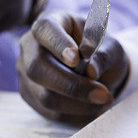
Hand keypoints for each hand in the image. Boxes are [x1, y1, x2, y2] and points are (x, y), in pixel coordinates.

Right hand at [17, 10, 128, 124]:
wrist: (95, 68)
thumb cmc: (101, 50)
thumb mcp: (111, 47)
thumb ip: (104, 55)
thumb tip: (91, 70)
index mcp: (50, 23)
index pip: (45, 30)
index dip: (58, 44)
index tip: (76, 59)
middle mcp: (30, 46)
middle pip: (38, 68)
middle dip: (72, 85)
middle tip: (103, 93)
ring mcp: (26, 73)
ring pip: (45, 96)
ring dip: (79, 104)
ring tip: (104, 100)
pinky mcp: (31, 95)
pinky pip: (51, 112)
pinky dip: (77, 114)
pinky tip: (94, 108)